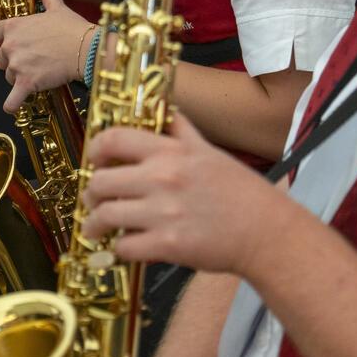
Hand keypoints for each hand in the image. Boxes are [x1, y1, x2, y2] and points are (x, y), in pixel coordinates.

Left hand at [0, 0, 91, 111]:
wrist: (85, 49)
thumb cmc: (72, 28)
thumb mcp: (58, 9)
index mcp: (14, 26)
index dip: (2, 40)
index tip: (12, 44)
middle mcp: (10, 45)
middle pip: (1, 58)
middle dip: (13, 61)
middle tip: (31, 62)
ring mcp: (17, 65)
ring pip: (9, 77)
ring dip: (19, 78)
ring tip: (38, 75)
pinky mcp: (25, 83)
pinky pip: (11, 100)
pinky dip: (11, 104)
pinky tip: (12, 106)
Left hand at [80, 112, 284, 273]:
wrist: (266, 231)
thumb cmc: (239, 190)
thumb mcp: (208, 150)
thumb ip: (180, 129)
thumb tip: (163, 107)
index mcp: (170, 151)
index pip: (113, 139)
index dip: (95, 150)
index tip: (94, 161)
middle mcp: (162, 178)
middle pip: (101, 181)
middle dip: (90, 193)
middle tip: (93, 200)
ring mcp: (163, 213)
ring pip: (105, 215)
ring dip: (95, 223)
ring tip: (96, 227)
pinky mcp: (168, 245)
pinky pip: (124, 246)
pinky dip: (118, 248)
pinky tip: (123, 246)